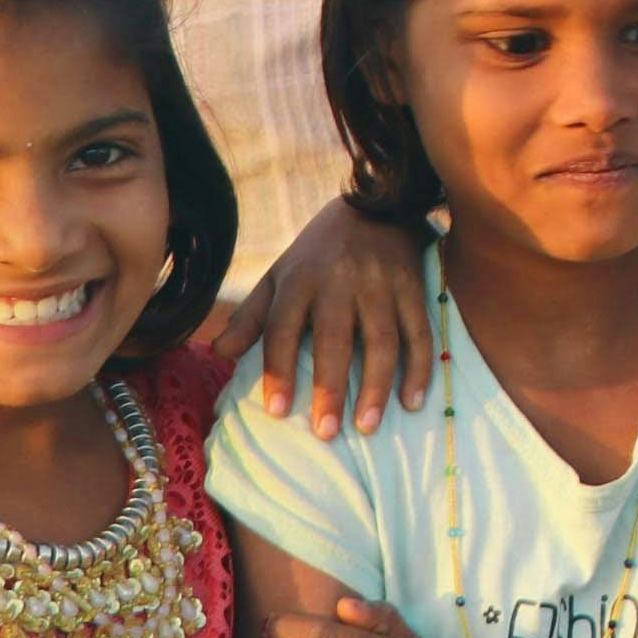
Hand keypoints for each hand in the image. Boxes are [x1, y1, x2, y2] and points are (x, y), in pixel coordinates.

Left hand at [241, 202, 434, 437]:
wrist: (375, 204)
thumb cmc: (317, 253)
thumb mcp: (278, 276)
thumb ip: (251, 316)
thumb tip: (218, 353)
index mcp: (299, 279)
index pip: (283, 328)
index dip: (279, 370)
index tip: (278, 411)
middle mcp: (339, 280)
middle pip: (334, 339)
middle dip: (331, 387)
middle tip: (326, 432)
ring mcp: (380, 283)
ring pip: (382, 340)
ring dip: (377, 385)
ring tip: (368, 425)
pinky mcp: (413, 286)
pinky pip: (419, 332)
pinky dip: (419, 368)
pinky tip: (412, 401)